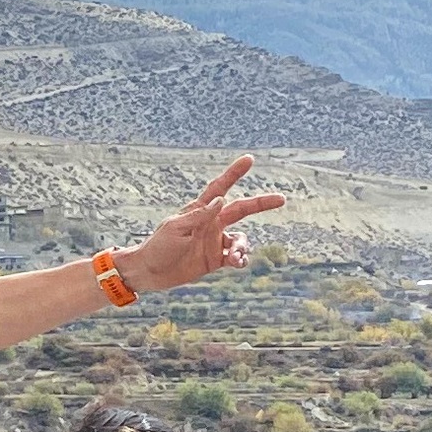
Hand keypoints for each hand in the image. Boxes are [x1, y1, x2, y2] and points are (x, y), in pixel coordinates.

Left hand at [120, 156, 285, 293]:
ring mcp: (214, 241)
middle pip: (241, 209)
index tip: (249, 159)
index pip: (220, 188)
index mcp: (200, 211)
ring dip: (243, 247)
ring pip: (241, 239)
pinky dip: (241, 259)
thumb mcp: (176, 229)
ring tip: (235, 256)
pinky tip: (238, 263)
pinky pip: (236, 257)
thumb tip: (221, 199)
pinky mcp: (215, 259)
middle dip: (261, 203)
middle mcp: (211, 223)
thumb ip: (200, 216)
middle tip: (282, 199)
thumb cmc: (158, 246)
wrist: (149, 272)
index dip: (234, 174)